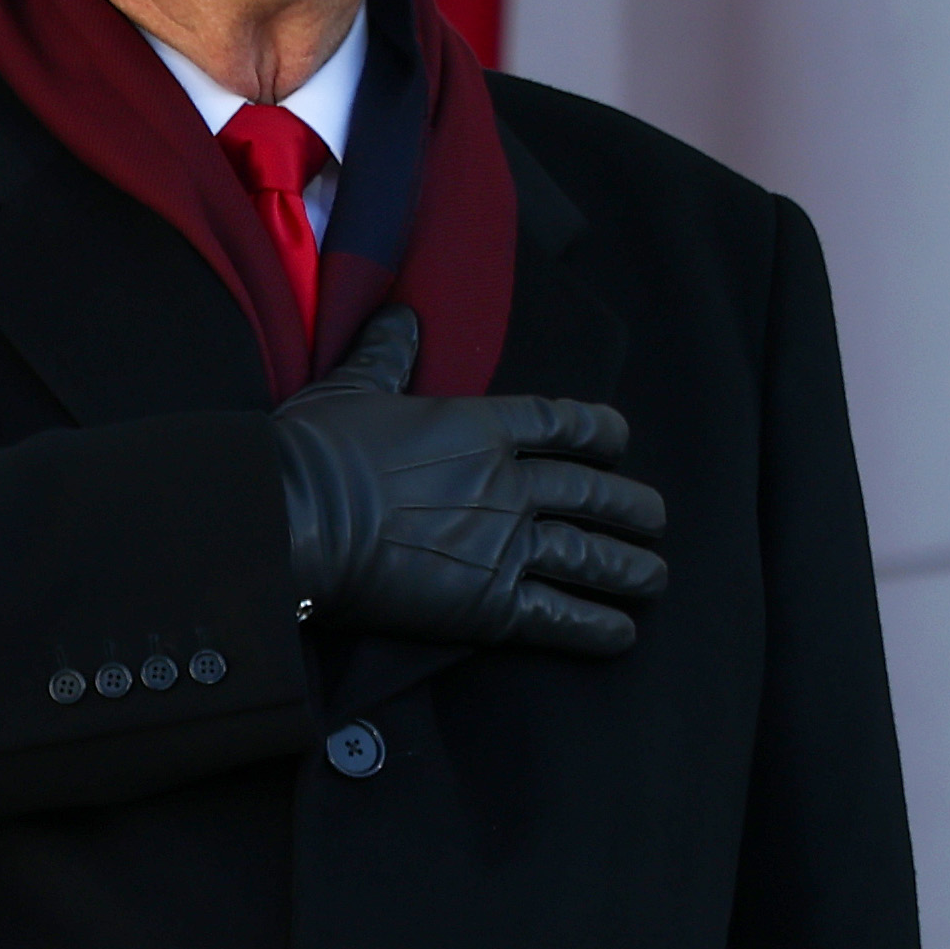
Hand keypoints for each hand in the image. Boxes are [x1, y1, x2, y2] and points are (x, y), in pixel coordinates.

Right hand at [267, 305, 665, 656]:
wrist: (295, 519)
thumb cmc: (316, 450)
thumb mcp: (352, 387)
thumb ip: (388, 354)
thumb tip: (403, 314)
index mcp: (480, 428)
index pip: (561, 424)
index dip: (599, 432)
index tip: (619, 440)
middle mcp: (508, 484)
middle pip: (591, 494)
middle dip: (631, 507)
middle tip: (654, 518)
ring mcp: (505, 544)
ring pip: (590, 556)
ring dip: (628, 568)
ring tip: (652, 577)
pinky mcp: (491, 604)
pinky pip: (560, 616)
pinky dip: (596, 627)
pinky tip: (622, 633)